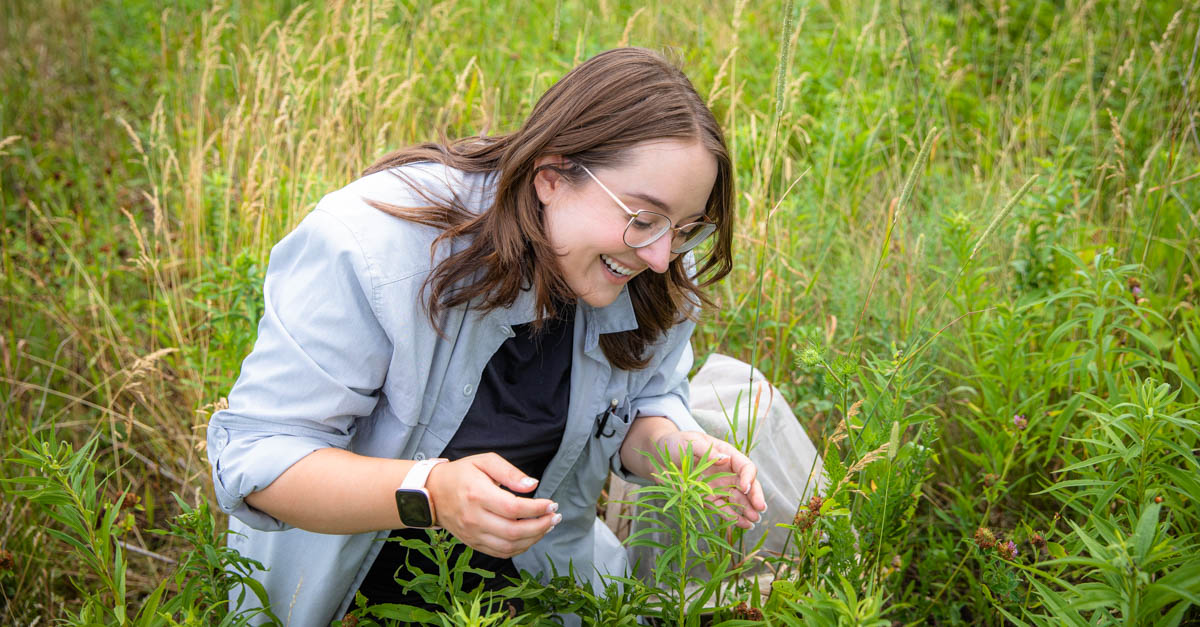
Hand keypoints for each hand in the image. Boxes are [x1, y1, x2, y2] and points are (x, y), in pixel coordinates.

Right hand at [423, 453, 560, 557]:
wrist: (431, 493)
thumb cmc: (461, 474)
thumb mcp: (484, 461)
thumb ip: (510, 472)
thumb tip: (533, 485)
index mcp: (478, 495)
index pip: (514, 508)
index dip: (537, 509)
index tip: (552, 504)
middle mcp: (475, 518)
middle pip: (514, 531)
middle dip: (541, 526)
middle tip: (555, 517)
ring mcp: (473, 534)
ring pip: (509, 546)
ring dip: (534, 539)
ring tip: (547, 526)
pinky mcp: (473, 543)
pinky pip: (500, 552)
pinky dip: (520, 548)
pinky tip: (531, 537)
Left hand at [654, 430, 766, 528]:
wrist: (660, 456)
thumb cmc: (677, 443)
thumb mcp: (691, 442)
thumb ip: (708, 451)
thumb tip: (725, 459)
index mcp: (727, 454)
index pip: (745, 466)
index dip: (748, 477)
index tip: (745, 487)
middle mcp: (726, 472)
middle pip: (746, 485)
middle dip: (755, 496)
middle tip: (760, 508)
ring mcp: (719, 487)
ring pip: (738, 499)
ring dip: (748, 509)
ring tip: (754, 520)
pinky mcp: (709, 499)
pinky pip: (724, 509)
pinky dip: (734, 517)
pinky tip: (744, 525)